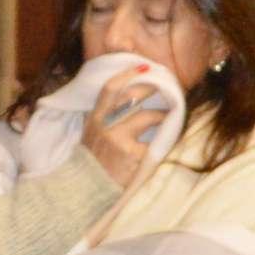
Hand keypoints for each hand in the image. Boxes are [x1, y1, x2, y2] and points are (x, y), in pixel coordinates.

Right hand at [81, 67, 167, 187]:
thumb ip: (107, 117)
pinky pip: (154, 142)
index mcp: (94, 118)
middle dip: (151, 89)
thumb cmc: (94, 161)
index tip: (143, 66)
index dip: (127, 75)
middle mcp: (104, 125)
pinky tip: (167, 141)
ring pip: (147, 116)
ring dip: (162, 115)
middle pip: (131, 97)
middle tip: (165, 88)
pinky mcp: (132, 155)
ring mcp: (118, 139)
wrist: (87, 188)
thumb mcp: (93, 134)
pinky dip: (163, 140)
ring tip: (168, 117)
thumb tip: (131, 98)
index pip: (109, 89)